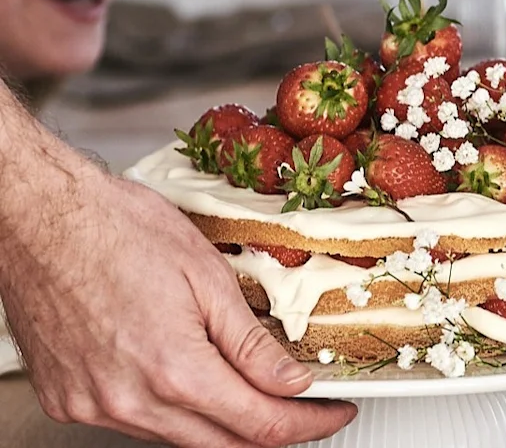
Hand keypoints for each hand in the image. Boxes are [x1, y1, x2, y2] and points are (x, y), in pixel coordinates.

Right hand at [0, 162, 355, 446]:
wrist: (37, 217)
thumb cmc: (113, 229)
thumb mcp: (207, 277)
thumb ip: (251, 343)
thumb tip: (291, 382)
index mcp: (174, 370)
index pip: (262, 425)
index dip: (309, 423)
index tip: (332, 411)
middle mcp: (129, 401)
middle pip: (223, 444)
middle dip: (272, 430)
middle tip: (306, 407)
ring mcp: (93, 405)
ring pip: (179, 438)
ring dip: (221, 421)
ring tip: (251, 387)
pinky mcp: (68, 399)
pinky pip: (135, 422)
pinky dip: (171, 410)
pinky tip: (187, 379)